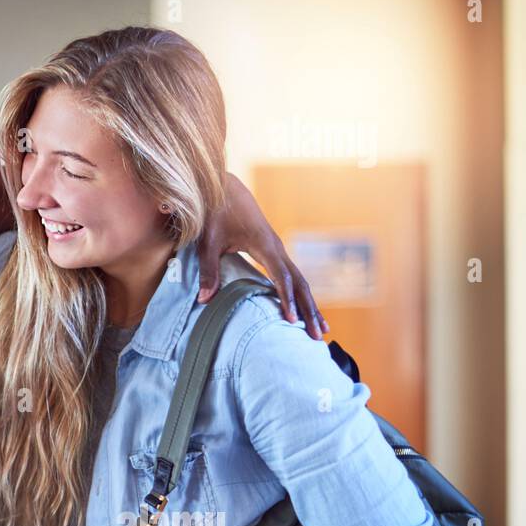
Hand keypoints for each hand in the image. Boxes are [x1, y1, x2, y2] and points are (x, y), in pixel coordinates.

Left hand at [198, 173, 327, 339]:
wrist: (223, 188)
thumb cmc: (214, 212)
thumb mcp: (207, 240)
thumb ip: (208, 269)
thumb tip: (205, 300)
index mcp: (265, 244)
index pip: (281, 276)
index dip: (286, 298)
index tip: (291, 320)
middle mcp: (277, 247)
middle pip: (300, 283)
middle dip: (309, 310)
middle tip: (317, 337)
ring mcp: (277, 249)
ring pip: (299, 281)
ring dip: (309, 305)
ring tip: (320, 331)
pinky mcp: (272, 251)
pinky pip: (291, 276)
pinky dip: (299, 295)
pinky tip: (302, 312)